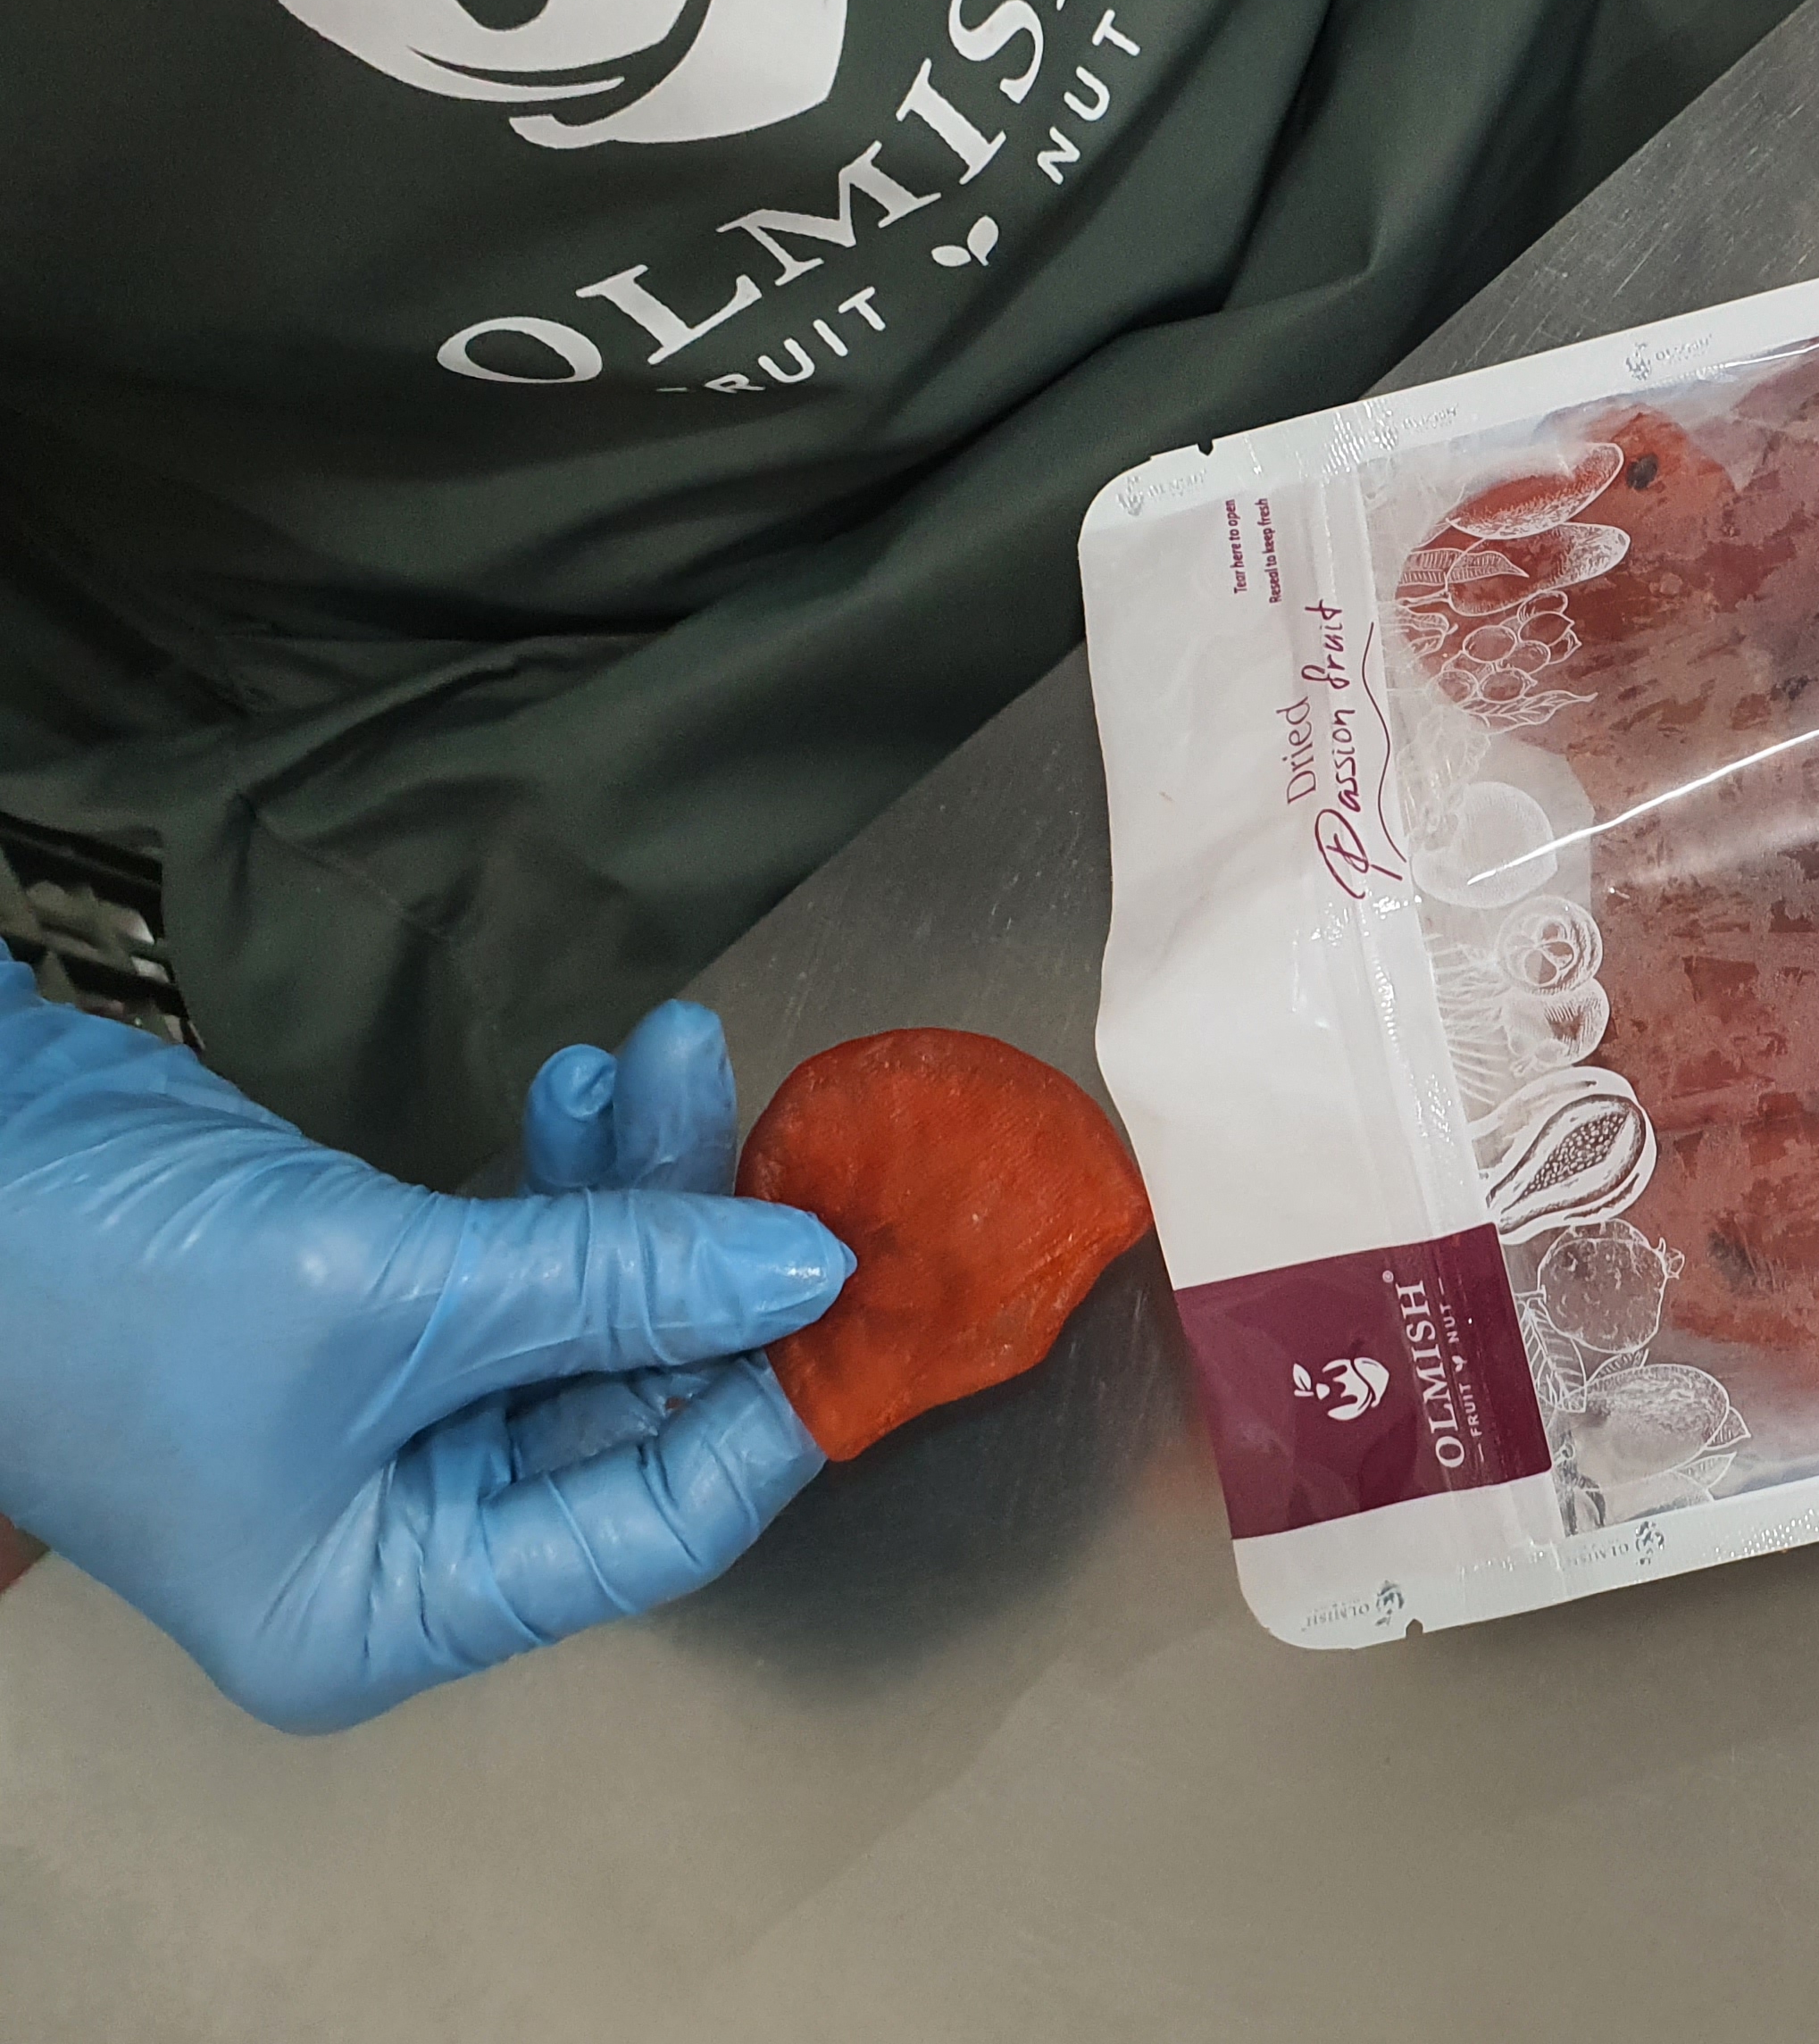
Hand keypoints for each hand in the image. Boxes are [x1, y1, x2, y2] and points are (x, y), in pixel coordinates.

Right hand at [0, 969, 848, 1730]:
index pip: (653, 1530)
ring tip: (681, 1057)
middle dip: (717, 1258)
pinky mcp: (380, 1315)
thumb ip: (609, 1279)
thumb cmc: (93, 1284)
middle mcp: (402, 1538)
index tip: (876, 1294)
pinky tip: (595, 1084)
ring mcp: (393, 1423)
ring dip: (646, 1182)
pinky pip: (525, 1256)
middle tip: (801, 1138)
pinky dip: (567, 1172)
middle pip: (635, 1407)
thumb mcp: (384, 1290)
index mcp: (385, 1610)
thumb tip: (808, 1267)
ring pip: (592, 1309)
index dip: (773, 1409)